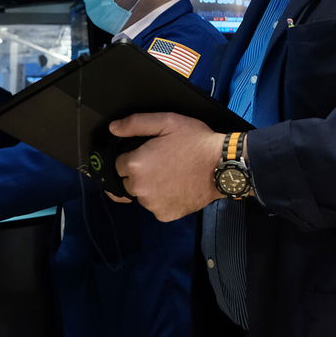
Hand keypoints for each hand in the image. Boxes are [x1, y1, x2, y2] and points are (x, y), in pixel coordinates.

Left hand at [109, 112, 223, 221]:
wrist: (223, 166)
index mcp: (136, 164)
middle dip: (140, 173)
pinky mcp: (164, 215)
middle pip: (128, 181)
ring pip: (142, 195)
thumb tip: (113, 128)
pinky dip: (164, 199)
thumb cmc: (196, 141)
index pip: (119, 163)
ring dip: (151, 187)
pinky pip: (156, 207)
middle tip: (164, 163)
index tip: (151, 153)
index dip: (134, 156)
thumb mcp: (167, 122)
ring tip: (173, 175)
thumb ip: (136, 123)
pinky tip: (178, 187)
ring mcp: (151, 204)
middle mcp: (139, 188)